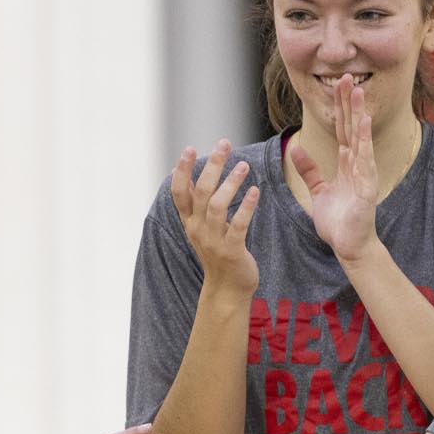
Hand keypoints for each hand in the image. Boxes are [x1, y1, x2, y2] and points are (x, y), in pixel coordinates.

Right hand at [171, 141, 260, 296]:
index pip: (179, 193)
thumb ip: (192, 202)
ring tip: (244, 165)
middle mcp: (198, 229)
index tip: (188, 149)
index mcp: (190, 222)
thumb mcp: (199, 226)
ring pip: (218, 206)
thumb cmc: (217, 253)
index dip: (182, 171)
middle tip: (224, 144)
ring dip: (231, 183)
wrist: (227, 289)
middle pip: (201, 192)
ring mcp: (214, 241)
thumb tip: (178, 172)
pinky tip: (255, 191)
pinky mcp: (232, 251)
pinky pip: (238, 226)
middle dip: (212, 166)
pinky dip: (246, 207)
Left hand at [290, 76, 382, 264]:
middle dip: (349, 102)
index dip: (339, 108)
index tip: (338, 85)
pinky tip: (363, 123)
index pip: (341, 130)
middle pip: (351, 127)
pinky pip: (364, 160)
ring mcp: (363, 175)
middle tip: (347, 76)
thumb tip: (295, 149)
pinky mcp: (366, 187)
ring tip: (358, 91)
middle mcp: (356, 165)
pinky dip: (363, 141)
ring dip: (358, 114)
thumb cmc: (338, 222)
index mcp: (345, 165)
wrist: (348, 247)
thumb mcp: (319, 191)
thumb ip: (309, 170)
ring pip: (359, 138)